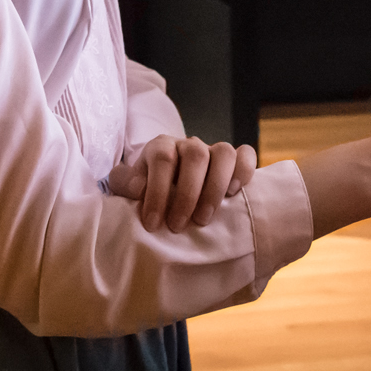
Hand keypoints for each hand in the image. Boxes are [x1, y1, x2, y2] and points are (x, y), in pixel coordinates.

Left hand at [106, 135, 258, 232]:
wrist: (168, 188)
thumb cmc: (149, 189)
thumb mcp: (130, 186)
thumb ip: (125, 184)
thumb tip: (138, 188)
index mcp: (162, 147)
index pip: (162, 158)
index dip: (158, 192)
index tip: (153, 224)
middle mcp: (189, 144)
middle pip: (195, 155)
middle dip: (187, 194)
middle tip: (178, 226)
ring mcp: (213, 151)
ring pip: (224, 153)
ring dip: (215, 188)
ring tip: (203, 219)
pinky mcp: (233, 160)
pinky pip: (245, 155)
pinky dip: (243, 172)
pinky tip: (234, 194)